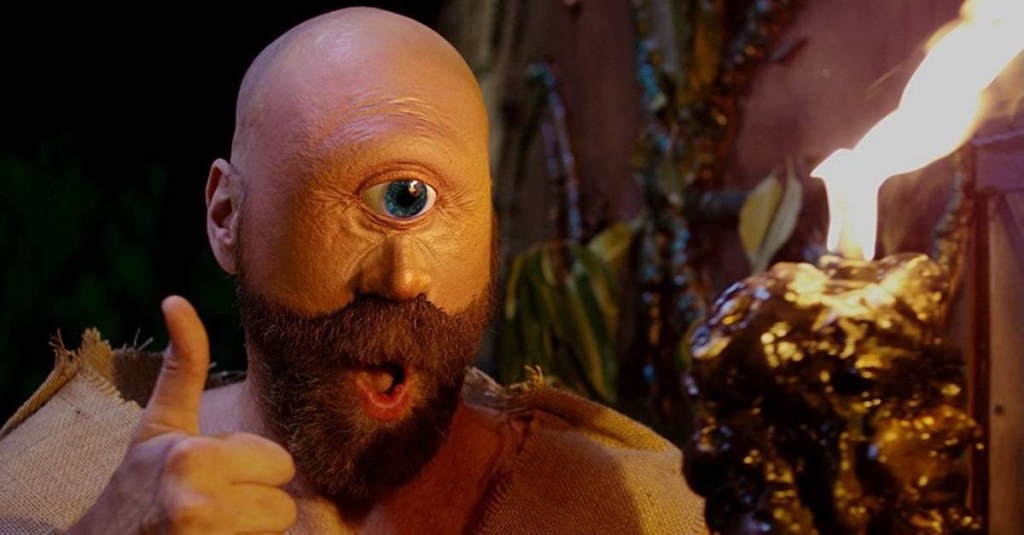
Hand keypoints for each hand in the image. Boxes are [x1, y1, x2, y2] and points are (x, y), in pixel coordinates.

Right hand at [68, 296, 296, 534]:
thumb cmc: (137, 482)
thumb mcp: (160, 424)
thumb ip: (182, 367)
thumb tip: (176, 301)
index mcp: (196, 459)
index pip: (281, 464)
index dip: (255, 469)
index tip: (219, 472)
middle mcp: (199, 505)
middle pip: (283, 506)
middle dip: (256, 504)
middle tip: (217, 503)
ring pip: (274, 534)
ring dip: (251, 532)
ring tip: (213, 527)